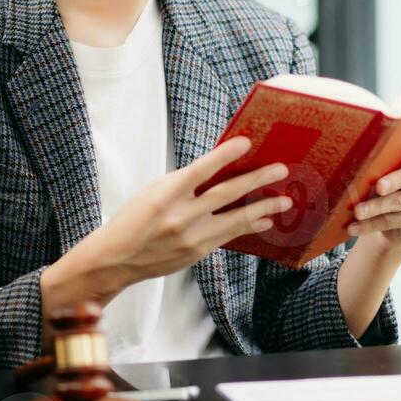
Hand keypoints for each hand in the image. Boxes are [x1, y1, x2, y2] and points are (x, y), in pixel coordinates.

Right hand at [41, 137, 288, 317]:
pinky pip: (230, 236)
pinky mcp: (197, 253)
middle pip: (227, 194)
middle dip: (257, 180)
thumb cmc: (133, 219)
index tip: (246, 142)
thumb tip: (220, 169)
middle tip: (281, 170)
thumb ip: (185, 182)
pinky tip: (265, 220)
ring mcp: (191, 237)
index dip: (224, 155)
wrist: (116, 259)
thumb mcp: (153, 192)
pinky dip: (249, 226)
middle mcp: (180, 217)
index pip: (200, 170)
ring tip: (285, 200)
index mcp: (165, 195)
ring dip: (263, 207)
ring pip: (236, 219)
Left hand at [347, 104, 400, 251]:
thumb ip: (385, 150)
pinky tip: (353, 227)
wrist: (393, 222)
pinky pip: (395, 221)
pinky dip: (371, 225)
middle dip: (399, 179)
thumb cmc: (386, 179)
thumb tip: (370, 132)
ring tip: (357, 212)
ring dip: (377, 208)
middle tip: (379, 186)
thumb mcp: (385, 163)